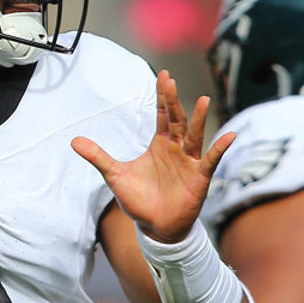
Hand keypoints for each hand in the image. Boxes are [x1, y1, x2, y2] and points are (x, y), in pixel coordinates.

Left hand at [72, 70, 234, 242]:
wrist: (155, 226)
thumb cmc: (139, 200)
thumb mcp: (115, 175)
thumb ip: (98, 156)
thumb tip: (74, 141)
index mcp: (159, 145)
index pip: (162, 115)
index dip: (162, 97)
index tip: (163, 76)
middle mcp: (176, 149)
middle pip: (176, 120)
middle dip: (173, 101)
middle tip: (170, 81)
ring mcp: (189, 162)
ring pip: (194, 136)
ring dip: (198, 119)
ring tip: (202, 100)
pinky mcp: (199, 177)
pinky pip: (211, 160)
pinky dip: (220, 148)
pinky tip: (229, 135)